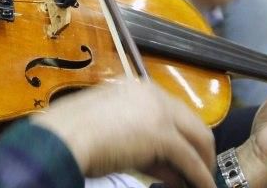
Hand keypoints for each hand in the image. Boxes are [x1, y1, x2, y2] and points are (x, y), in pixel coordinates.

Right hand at [31, 80, 216, 186]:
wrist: (63, 136)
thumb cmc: (74, 133)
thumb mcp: (110, 130)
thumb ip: (138, 140)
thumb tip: (163, 164)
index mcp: (136, 88)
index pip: (171, 111)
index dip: (180, 137)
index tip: (180, 159)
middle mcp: (152, 94)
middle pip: (191, 121)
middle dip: (199, 149)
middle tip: (199, 171)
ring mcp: (159, 112)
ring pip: (197, 137)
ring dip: (203, 163)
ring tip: (202, 183)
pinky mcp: (163, 134)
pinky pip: (190, 159)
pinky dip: (199, 176)